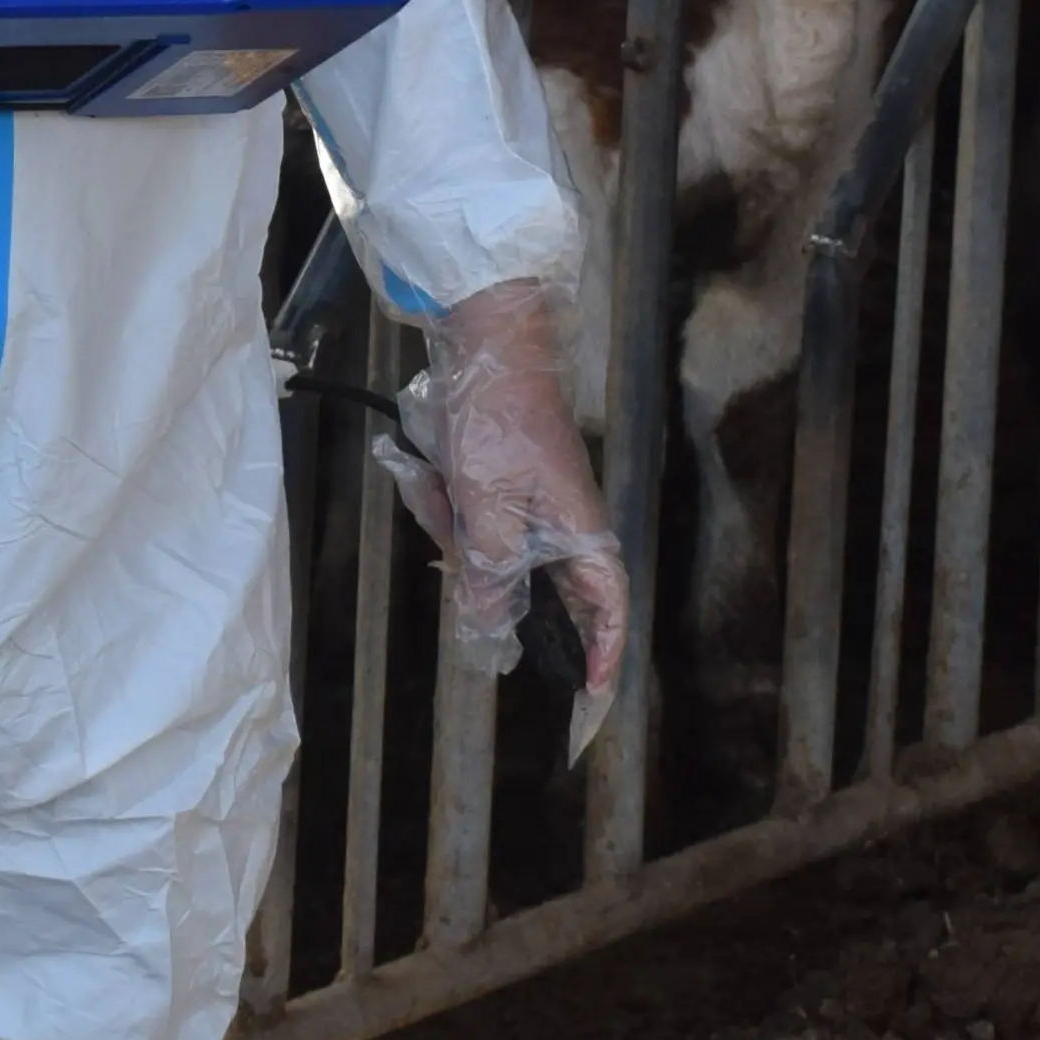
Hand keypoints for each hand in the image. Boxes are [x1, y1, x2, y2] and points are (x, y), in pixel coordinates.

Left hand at [375, 277, 630, 759]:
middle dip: (486, 578)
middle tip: (458, 527)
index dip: (603, 654)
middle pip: (534, 586)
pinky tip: (433, 475)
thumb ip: (491, 573)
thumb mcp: (486, 504)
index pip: (606, 605)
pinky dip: (449, 507)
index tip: (588, 698)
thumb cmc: (498, 419)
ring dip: (457, 529)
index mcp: (579, 528)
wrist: (487, 340)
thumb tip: (491, 630)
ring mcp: (534, 502)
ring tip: (440, 485)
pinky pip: (475, 522)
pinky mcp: (505, 484)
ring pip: (493, 554)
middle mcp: (565, 521)